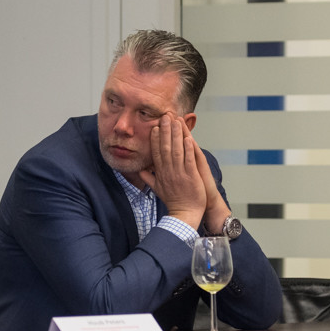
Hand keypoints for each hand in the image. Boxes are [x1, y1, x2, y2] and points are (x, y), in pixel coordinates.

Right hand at [139, 113, 224, 229]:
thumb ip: (149, 178)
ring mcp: (179, 173)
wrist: (184, 214)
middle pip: (165, 147)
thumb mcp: (157, 189)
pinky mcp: (190, 176)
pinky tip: (188, 137)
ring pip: (177, 150)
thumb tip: (139, 171)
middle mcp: (168, 171)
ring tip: (176, 121)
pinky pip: (188, 160)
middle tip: (165, 116)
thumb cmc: (173, 201)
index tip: (155, 126)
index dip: (155, 138)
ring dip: (176, 134)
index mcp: (161, 173)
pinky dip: (188, 148)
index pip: (156, 152)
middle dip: (165, 130)